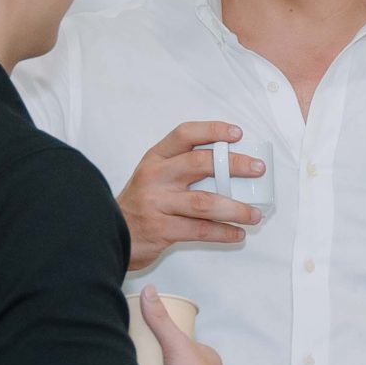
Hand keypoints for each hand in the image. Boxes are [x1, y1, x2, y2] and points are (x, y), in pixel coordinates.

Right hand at [117, 122, 264, 271]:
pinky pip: (201, 230)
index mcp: (155, 158)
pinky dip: (224, 232)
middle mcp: (155, 176)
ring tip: (255, 214)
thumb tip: (232, 168)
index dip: (213, 130)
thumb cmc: (140, 203)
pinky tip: (237, 233)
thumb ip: (183, 168)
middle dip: (235, 165)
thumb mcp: (154, 176)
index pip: (185, 134)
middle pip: (200, 163)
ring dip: (236, 208)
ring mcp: (157, 203)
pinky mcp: (161, 229)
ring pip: (205, 202)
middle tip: (257, 170)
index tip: (237, 133)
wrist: (107, 234)